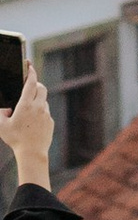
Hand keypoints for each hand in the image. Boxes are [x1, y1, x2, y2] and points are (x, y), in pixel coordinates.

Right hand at [0, 58, 51, 191]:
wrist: (32, 153)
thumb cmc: (15, 139)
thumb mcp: (1, 126)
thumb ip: (0, 114)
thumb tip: (5, 108)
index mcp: (26, 105)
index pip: (31, 83)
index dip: (30, 72)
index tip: (29, 65)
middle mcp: (39, 106)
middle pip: (41, 88)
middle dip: (35, 84)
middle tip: (29, 86)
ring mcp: (46, 114)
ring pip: (43, 100)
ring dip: (37, 100)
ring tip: (27, 109)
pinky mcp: (50, 121)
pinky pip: (45, 112)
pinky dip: (40, 112)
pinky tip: (32, 122)